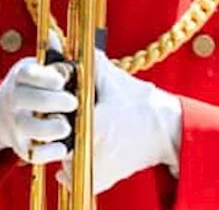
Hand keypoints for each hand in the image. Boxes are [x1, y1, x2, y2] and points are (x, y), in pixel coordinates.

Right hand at [0, 53, 77, 165]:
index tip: (62, 80)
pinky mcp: (22, 147)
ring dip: (54, 127)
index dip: (46, 77)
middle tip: (73, 102)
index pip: (28, 74)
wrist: (2, 115)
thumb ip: (50, 56)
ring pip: (34, 128)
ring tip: (66, 125)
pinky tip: (63, 145)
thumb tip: (56, 37)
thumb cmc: (29, 88)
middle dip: (56, 101)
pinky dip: (51, 151)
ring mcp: (16, 124)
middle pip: (33, 100)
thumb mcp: (34, 68)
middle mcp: (14, 100)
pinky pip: (37, 153)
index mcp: (20, 76)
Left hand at [57, 51, 180, 194]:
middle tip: (59, 121)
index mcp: (93, 122)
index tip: (52, 108)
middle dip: (54, 132)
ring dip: (62, 150)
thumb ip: (83, 60)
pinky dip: (72, 169)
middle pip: (56, 141)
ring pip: (63, 161)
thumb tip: (56, 39)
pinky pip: (74, 178)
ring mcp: (98, 166)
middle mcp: (93, 148)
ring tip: (72, 135)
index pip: (55, 120)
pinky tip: (78, 152)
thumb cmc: (139, 100)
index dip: (51, 113)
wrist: (167, 128)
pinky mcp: (103, 179)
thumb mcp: (111, 77)